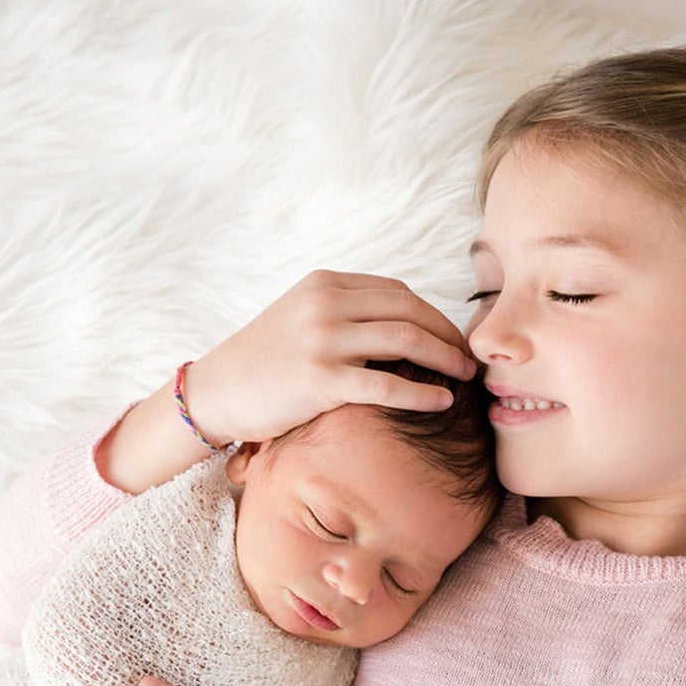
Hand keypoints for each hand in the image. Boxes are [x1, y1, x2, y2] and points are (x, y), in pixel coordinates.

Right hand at [187, 269, 477, 445]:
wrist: (216, 391)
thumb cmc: (263, 363)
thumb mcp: (302, 319)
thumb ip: (345, 314)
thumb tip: (402, 327)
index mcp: (325, 284)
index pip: (397, 292)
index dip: (433, 314)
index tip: (451, 337)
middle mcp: (326, 303)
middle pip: (409, 310)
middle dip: (448, 333)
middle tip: (469, 357)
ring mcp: (323, 339)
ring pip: (406, 339)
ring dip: (445, 357)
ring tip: (464, 375)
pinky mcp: (320, 379)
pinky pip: (387, 383)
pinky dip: (422, 392)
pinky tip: (442, 401)